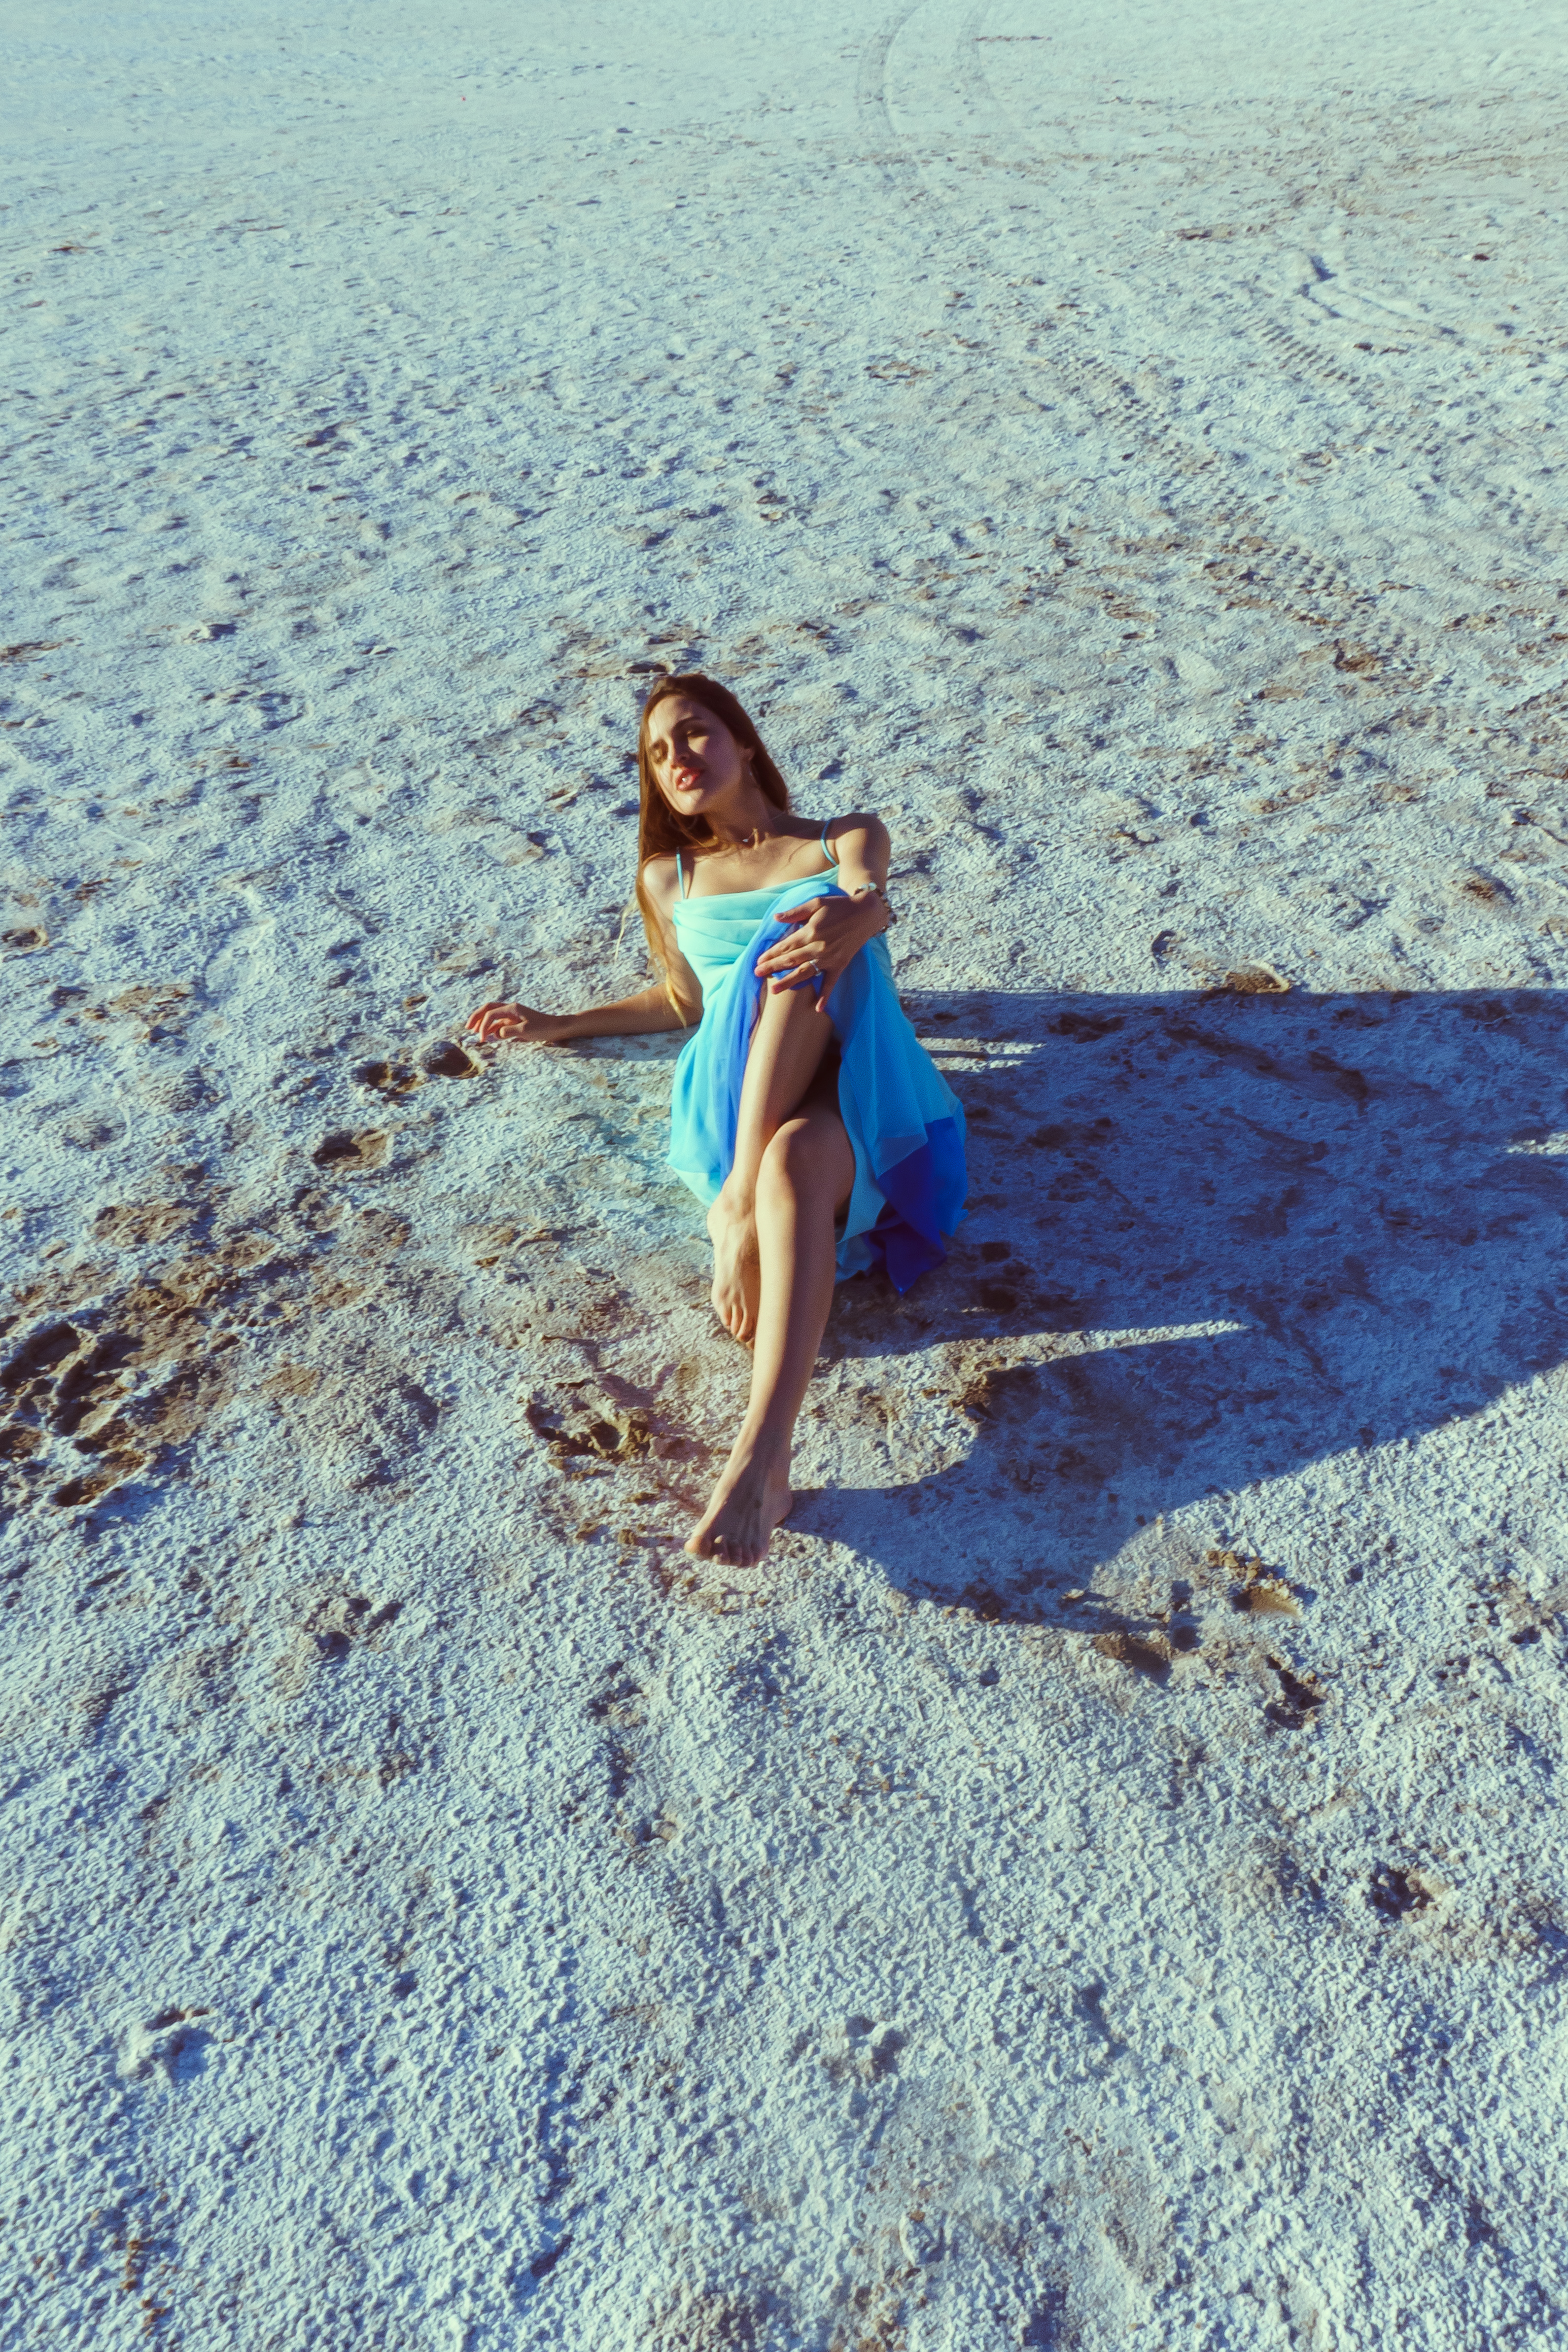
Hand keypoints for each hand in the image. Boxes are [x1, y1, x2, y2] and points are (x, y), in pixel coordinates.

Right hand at [464, 1000, 574, 1045]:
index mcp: (512, 1008)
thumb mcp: (525, 1031)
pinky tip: (488, 1036)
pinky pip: (500, 1023)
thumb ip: (508, 1032)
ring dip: (483, 1023)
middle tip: (467, 1028)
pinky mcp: (516, 1022)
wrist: (557, 1028)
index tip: (482, 1039)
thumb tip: (496, 1034)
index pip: (490, 1014)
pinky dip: (492, 1028)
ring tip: (475, 1033)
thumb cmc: (543, 1028)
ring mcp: (513, 1015)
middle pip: (488, 1009)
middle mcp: (510, 1009)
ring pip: (493, 1015)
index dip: (483, 1026)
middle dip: (476, 1017)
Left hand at [752, 893, 881, 1012]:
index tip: (758, 961)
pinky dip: (825, 996)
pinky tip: (818, 1008)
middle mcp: (817, 947)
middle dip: (772, 967)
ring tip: (774, 990)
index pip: (785, 946)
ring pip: (805, 972)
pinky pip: (831, 982)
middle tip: (757, 974)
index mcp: (810, 932)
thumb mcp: (816, 903)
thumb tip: (776, 918)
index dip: (771, 954)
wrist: (866, 914)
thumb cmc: (839, 906)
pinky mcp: (840, 964)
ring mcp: (829, 958)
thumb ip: (795, 912)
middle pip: (790, 960)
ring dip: (789, 982)